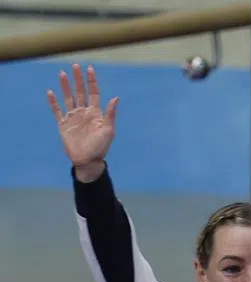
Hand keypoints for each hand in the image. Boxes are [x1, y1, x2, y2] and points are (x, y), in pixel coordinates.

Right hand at [47, 64, 118, 179]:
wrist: (88, 161)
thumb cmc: (101, 147)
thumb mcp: (108, 130)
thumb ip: (110, 114)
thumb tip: (115, 97)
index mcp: (96, 113)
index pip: (94, 93)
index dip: (92, 81)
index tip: (90, 68)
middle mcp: (84, 113)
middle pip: (80, 92)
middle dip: (78, 79)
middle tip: (75, 65)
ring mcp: (73, 118)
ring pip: (68, 98)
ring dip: (65, 86)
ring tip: (62, 73)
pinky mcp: (63, 125)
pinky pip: (57, 111)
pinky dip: (53, 102)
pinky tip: (50, 92)